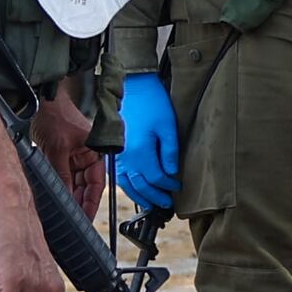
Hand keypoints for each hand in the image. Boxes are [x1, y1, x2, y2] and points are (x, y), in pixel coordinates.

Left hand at [31, 86, 100, 220]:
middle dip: (79, 203)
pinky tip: (56, 200)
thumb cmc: (56, 115)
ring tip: (65, 214)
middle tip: (73, 221)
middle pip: (85, 187)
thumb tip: (65, 197)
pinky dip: (60, 188)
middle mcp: (87, 157)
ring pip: (73, 185)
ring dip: (69, 198)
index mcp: (96, 153)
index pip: (97, 184)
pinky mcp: (61, 158)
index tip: (86, 219)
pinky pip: (63, 178)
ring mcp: (74, 158)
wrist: (41, 102)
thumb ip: (61, 175)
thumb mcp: (58, 149)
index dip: (91, 203)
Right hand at [114, 71, 181, 212]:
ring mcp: (117, 155)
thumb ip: (170, 152)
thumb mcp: (168, 126)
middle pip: (141, 186)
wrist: (133, 87)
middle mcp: (125, 157)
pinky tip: (135, 189)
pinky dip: (127, 186)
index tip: (178, 187)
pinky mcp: (113, 151)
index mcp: (140, 152)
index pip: (156, 178)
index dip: (168, 186)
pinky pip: (118, 176)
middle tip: (167, 205)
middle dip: (155, 197)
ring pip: (127, 184)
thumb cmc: (152, 103)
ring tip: (152, 204)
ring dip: (140, 197)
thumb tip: (171, 173)